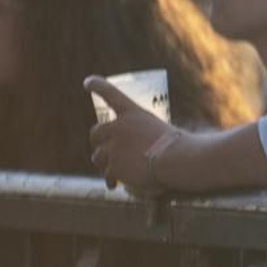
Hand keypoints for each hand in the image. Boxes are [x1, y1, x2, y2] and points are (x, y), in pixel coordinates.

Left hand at [86, 75, 175, 192]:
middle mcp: (119, 127)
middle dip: (99, 142)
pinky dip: (111, 180)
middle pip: (96, 133)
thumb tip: (147, 150)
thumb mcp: (162, 131)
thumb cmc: (179, 146)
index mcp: (132, 113)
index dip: (97, 86)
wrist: (177, 160)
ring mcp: (114, 147)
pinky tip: (113, 185)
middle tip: (105, 150)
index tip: (87, 82)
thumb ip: (146, 136)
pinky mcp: (113, 166)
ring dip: (103, 163)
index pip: (111, 93)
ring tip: (113, 170)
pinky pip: (107, 175)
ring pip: (97, 156)